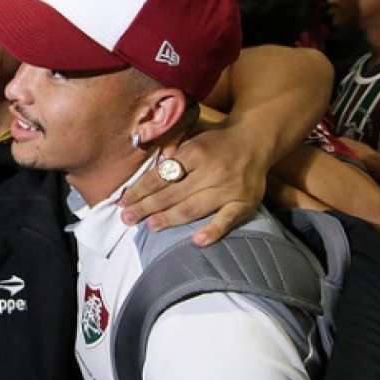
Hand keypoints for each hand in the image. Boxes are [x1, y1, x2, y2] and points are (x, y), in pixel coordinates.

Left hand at [118, 122, 267, 245]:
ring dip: (169, 218)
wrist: (256, 139)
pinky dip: (213, 231)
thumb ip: (170, 153)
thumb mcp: (192, 138)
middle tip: (127, 219)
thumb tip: (143, 176)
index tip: (123, 202)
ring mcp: (228, 188)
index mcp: (195, 153)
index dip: (140, 190)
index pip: (161, 176)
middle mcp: (211, 171)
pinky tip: (197, 241)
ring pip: (193, 208)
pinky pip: (227, 219)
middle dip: (146, 207)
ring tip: (151, 226)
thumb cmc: (216, 142)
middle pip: (172, 194)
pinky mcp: (244, 202)